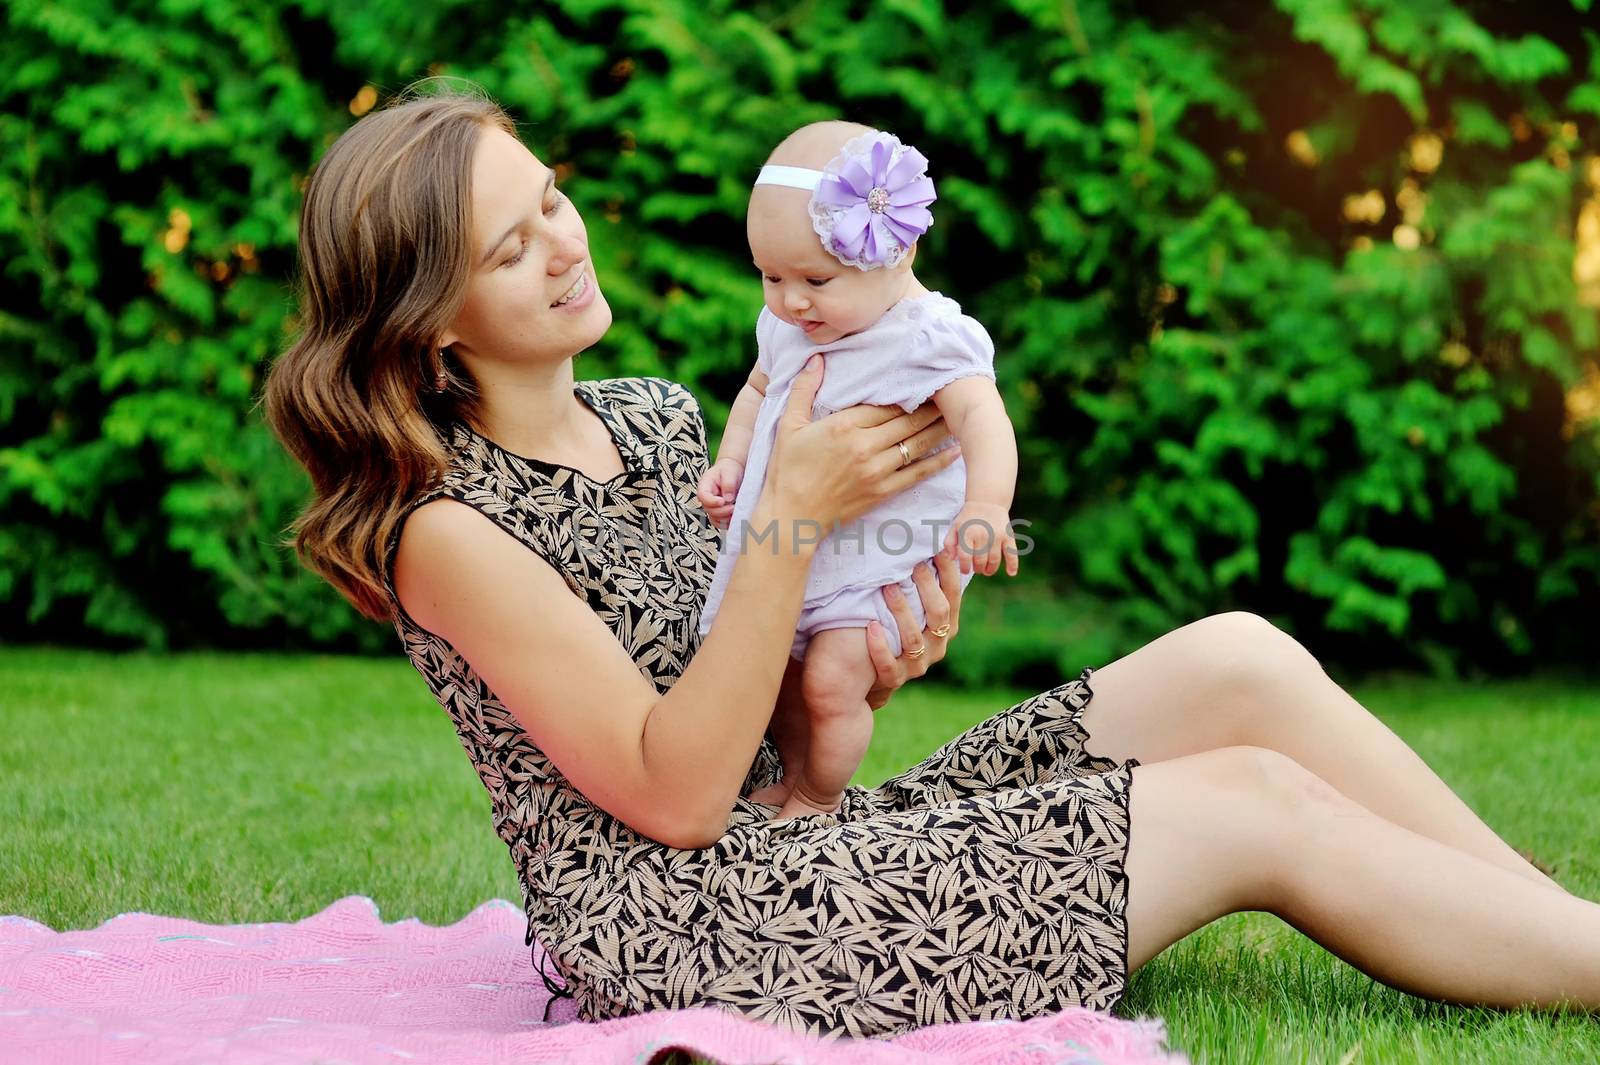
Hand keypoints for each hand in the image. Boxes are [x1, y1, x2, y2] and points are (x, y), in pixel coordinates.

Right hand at [697, 457, 743, 529]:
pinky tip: (736, 517)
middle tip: (733, 507)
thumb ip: (728, 484)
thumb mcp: (729, 472)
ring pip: (715, 519)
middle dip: (722, 511)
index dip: (711, 501)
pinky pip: (721, 523)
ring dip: (726, 518)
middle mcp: (707, 498)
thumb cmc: (730, 469)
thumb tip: (728, 499)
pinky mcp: (720, 513)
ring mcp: (713, 507)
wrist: (734, 471)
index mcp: (705, 486)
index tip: (722, 501)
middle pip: (709, 510)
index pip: (703, 496)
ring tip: (736, 511)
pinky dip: (729, 523)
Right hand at [762, 354, 960, 532]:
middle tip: (949, 393)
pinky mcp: (883, 492)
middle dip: (930, 405)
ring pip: (917, 443)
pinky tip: (955, 451)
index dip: (906, 391)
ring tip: (956, 415)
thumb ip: (803, 390)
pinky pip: (918, 473)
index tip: (923, 380)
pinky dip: (939, 461)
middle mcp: (864, 447)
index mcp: (843, 426)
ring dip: (938, 428)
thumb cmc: (786, 471)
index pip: (885, 403)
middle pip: (906, 420)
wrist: (790, 517)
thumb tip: (816, 359)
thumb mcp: (788, 426)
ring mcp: (876, 471)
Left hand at [863, 549, 963, 710]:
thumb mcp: (916, 609)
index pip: (954, 594)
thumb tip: (927, 542)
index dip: (949, 571)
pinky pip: (888, 665)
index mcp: (947, 625)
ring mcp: (918, 664)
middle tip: (912, 564)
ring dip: (901, 611)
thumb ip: (923, 586)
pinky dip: (880, 646)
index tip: (939, 546)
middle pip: (939, 613)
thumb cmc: (898, 629)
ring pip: (913, 638)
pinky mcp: (896, 678)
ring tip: (888, 587)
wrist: (878, 673)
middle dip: (927, 587)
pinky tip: (871, 627)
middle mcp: (938, 645)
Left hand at [942, 501, 1018, 576]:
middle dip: (977, 569)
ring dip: (990, 570)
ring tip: (987, 571)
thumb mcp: (954, 527)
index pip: (965, 557)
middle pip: (980, 561)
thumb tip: (952, 558)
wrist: (987, 502)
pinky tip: (1011, 573)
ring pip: (994, 560)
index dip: (964, 567)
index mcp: (967, 533)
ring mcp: (996, 536)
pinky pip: (1011, 553)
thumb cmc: (968, 518)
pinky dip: (1012, 565)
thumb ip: (949, 543)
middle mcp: (982, 535)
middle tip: (977, 569)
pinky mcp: (1008, 536)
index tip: (965, 570)